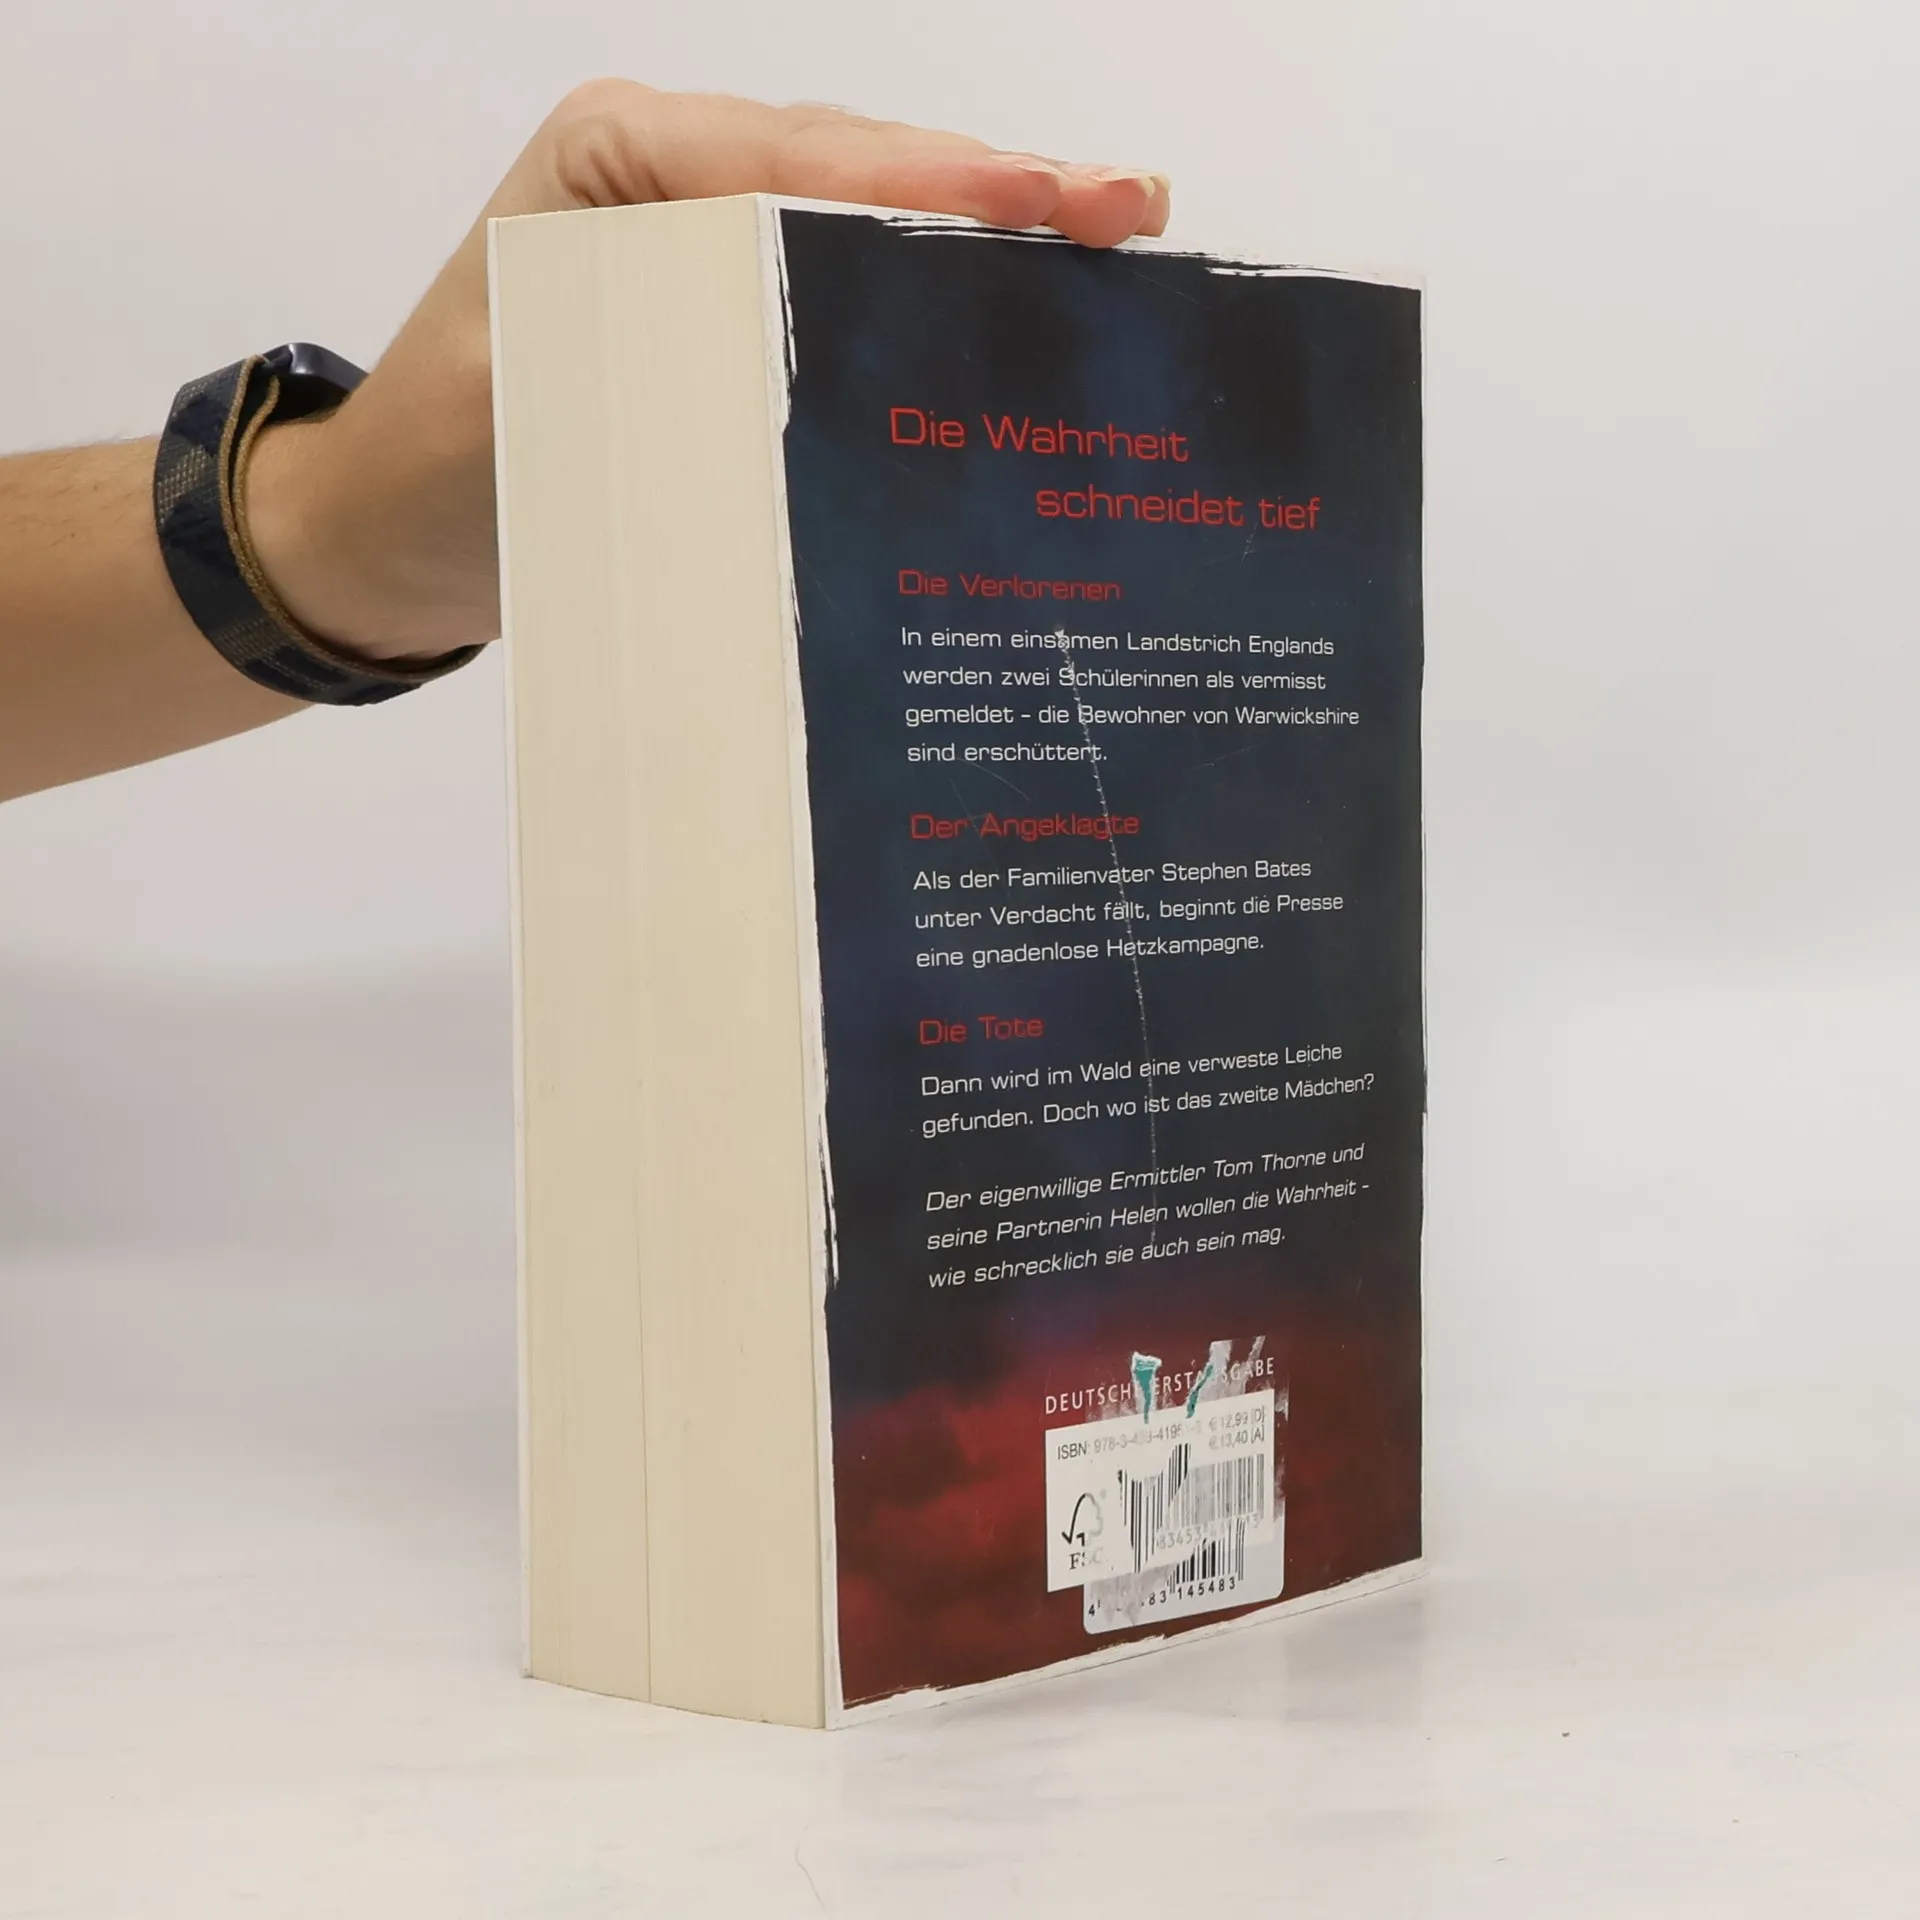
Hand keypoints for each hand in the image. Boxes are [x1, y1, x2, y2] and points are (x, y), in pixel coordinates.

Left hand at [249, 83, 1171, 664]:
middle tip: (1131, 211)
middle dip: (998, 190)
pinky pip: (850, 291)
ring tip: (1115, 243)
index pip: (798, 154)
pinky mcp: (734, 318)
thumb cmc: (436, 466)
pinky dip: (937, 302)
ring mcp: (713, 246)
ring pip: (873, 220)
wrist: (388, 536)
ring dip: (990, 238)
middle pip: (862, 167)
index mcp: (618, 159)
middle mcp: (676, 181)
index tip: (1047, 199)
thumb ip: (655, 368)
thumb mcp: (527, 404)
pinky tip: (1024, 318)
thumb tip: (808, 399)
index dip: (933, 179)